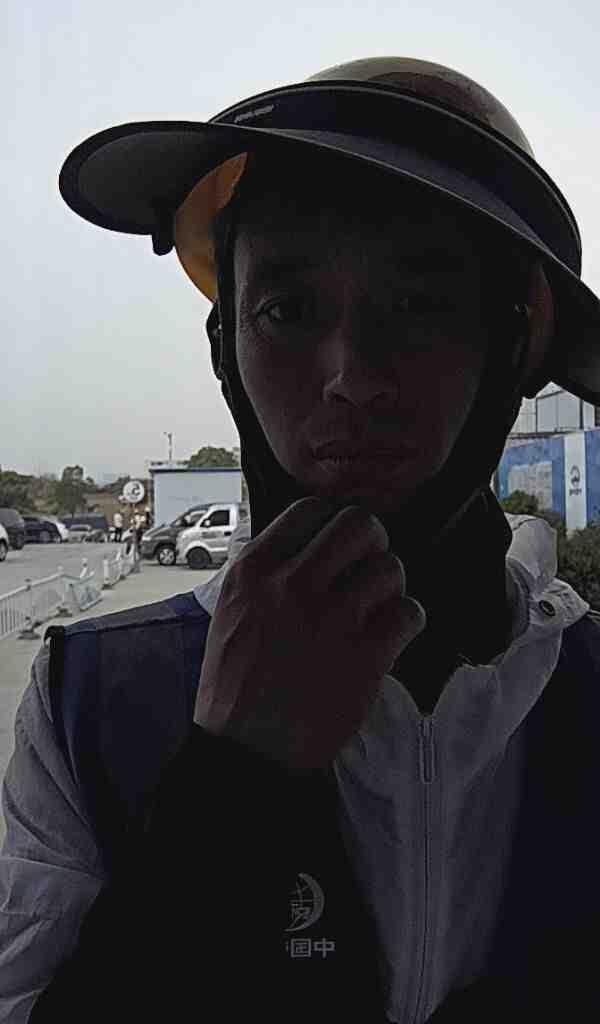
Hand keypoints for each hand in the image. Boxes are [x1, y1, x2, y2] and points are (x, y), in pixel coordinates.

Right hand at [194, 496, 425, 772]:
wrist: (247, 754)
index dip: (333, 522)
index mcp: (253, 572)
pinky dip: (408, 621)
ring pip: (390, 567)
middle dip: (373, 543)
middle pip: (359, 525)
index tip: (340, 545)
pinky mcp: (364, 658)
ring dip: (392, 585)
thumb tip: (309, 540)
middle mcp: (290, 587)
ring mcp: (329, 621)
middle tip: (369, 568)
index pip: (309, 510)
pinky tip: (391, 635)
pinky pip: (410, 612)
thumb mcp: (230, 613)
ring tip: (379, 607)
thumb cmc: (235, 685)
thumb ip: (265, 572)